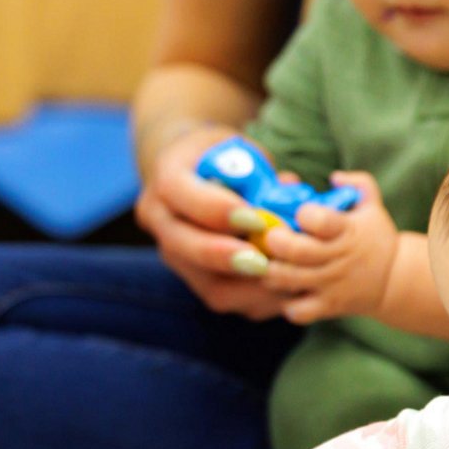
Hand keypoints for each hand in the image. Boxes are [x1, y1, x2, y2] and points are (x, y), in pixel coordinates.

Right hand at [137, 127, 288, 319]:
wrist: (193, 176)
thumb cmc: (225, 158)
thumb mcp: (240, 150)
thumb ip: (261, 172)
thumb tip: (289, 190)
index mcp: (167, 176)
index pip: (183, 195)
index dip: (219, 211)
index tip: (257, 218)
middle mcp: (160, 219)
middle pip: (186, 247)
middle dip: (228, 257)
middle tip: (265, 261)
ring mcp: (174, 254)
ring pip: (206, 284)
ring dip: (251, 287)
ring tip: (288, 279)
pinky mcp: (192, 279)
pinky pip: (224, 298)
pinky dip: (258, 298)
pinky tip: (286, 290)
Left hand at [261, 172, 399, 323]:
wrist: (395, 279)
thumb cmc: (376, 236)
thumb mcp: (373, 204)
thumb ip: (357, 183)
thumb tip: (334, 177)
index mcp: (347, 230)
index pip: (320, 220)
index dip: (305, 214)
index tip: (301, 213)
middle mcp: (338, 258)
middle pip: (297, 251)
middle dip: (275, 241)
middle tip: (270, 237)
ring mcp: (332, 284)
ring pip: (290, 279)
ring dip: (271, 271)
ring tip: (268, 263)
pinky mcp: (329, 306)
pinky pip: (299, 311)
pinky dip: (287, 305)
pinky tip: (287, 293)